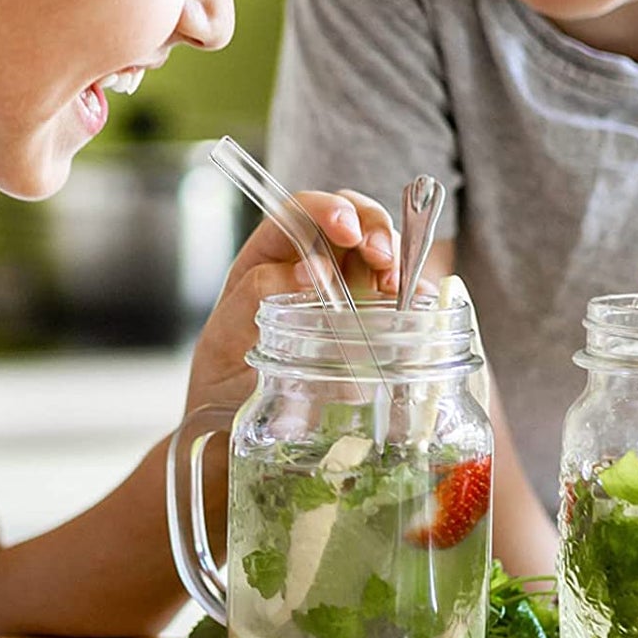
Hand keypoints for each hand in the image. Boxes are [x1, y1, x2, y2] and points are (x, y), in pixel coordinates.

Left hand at [186, 189, 398, 410]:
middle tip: (381, 256)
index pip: (301, 212)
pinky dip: (413, 290)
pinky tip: (414, 304)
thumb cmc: (223, 378)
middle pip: (351, 217)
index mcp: (268, 257)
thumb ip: (253, 296)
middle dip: (372, 226)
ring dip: (395, 257)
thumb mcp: (224, 337)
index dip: (327, 210)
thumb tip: (310, 272)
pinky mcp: (368, 319)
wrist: (232, 427)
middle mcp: (310, 264)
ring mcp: (343, 289)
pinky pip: (397, 292)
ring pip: (378, 249)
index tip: (346, 231)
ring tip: (395, 285)